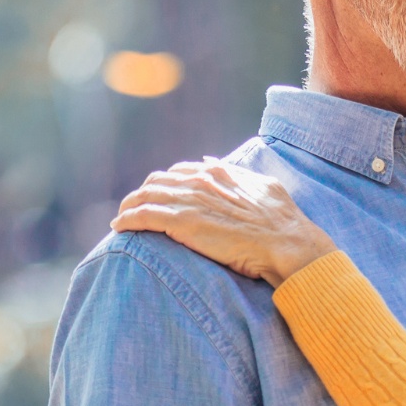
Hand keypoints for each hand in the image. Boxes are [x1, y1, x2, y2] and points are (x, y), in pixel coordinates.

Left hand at [112, 160, 338, 284]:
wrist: (286, 243)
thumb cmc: (282, 222)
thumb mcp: (264, 187)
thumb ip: (237, 174)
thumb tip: (211, 162)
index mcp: (219, 172)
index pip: (181, 171)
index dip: (166, 183)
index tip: (159, 195)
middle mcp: (200, 180)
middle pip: (158, 181)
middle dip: (143, 193)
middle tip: (135, 207)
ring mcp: (189, 200)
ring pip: (145, 196)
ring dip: (129, 205)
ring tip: (122, 217)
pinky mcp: (181, 222)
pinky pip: (142, 216)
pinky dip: (127, 219)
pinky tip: (118, 226)